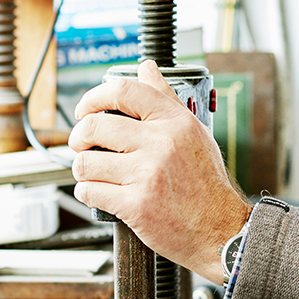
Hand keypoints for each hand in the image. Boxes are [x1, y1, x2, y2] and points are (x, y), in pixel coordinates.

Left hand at [68, 60, 251, 284]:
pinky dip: (87, 192)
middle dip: (78, 136)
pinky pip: (90, 191)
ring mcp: (147, 174)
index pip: (125, 91)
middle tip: (81, 144)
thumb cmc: (206, 183)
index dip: (94, 96)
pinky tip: (99, 192)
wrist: (220, 230)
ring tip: (94, 172)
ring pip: (86, 161)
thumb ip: (166, 99)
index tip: (85, 108)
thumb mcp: (193, 132)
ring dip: (83, 168)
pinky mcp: (136, 205)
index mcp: (175, 122)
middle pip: (94, 125)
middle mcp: (161, 143)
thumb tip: (147, 68)